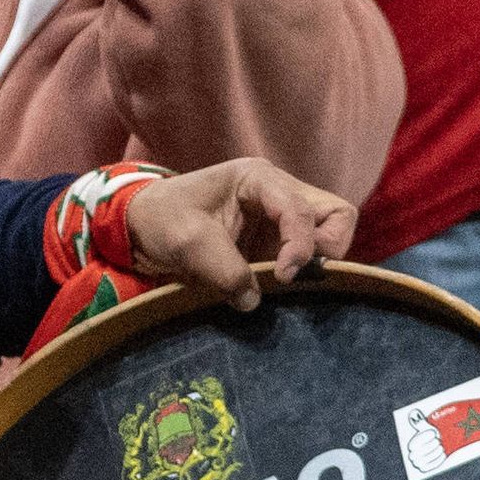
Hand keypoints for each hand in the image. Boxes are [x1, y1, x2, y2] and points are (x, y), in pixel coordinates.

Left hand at [106, 158, 359, 307]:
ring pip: (330, 236)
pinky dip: (301, 276)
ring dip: (315, 264)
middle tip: (297, 275)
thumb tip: (254, 301)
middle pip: (336, 214)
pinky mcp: (277, 244)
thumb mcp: (189, 243)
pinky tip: (276, 289)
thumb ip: (226, 271)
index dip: (300, 245)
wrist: (143, 227)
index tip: (282, 277)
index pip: (300, 208)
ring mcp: (281, 219)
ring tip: (284, 283)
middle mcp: (279, 193)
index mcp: (257, 179)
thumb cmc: (164, 220)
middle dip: (327, 247)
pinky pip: (309, 258)